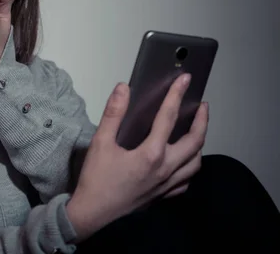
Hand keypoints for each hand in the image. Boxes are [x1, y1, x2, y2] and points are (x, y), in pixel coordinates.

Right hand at [65, 74, 208, 241]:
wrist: (92, 213)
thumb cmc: (96, 180)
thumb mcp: (100, 142)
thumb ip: (113, 113)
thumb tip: (123, 89)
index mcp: (151, 154)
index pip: (169, 117)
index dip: (177, 95)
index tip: (184, 81)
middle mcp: (165, 169)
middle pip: (194, 141)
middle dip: (202, 121)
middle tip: (202, 106)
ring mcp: (166, 184)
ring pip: (195, 163)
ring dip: (199, 144)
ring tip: (196, 131)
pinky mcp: (162, 195)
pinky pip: (185, 182)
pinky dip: (189, 168)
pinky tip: (183, 163)